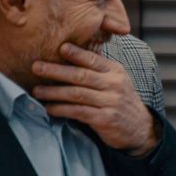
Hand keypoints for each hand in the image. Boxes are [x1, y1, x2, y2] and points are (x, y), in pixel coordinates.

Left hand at [32, 42, 159, 156]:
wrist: (139, 127)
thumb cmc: (120, 101)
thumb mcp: (115, 81)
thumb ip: (97, 70)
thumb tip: (68, 56)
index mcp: (116, 72)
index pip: (94, 60)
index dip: (77, 54)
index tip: (60, 47)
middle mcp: (115, 85)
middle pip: (81, 75)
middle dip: (56, 71)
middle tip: (36, 67)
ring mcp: (111, 102)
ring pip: (77, 94)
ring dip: (54, 92)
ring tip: (37, 91)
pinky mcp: (106, 119)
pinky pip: (79, 112)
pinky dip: (62, 109)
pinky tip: (50, 108)